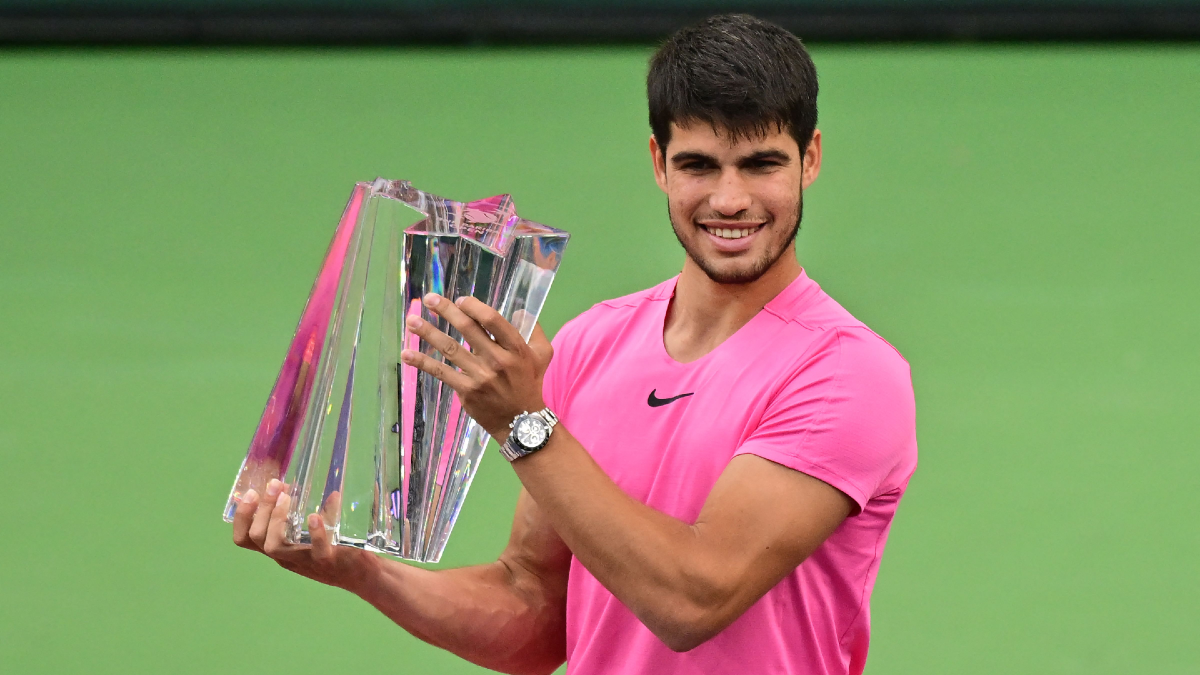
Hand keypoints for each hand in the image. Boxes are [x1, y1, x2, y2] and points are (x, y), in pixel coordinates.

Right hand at [232, 478, 376, 592]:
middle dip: (261, 509)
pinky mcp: (328, 562)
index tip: (251, 493)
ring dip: (277, 518)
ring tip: (287, 496)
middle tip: (274, 485)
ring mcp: (304, 561)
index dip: (242, 517)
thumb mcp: (320, 534)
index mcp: (280, 548)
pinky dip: (315, 533)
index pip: (245, 539)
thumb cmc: (338, 554)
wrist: (364, 577)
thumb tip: (330, 491)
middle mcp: (286, 557)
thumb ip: (320, 516)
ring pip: (274, 547)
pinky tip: (314, 516)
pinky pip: (317, 550)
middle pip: (257, 537)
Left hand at [400, 294, 552, 440]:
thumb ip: (534, 330)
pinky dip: (423, 362)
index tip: (460, 300)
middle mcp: (498, 360)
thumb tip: (517, 310)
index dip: (474, 307)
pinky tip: (407, 354)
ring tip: (412, 320)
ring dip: (428, 333)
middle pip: (468, 330)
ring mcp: (480, 376)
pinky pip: (442, 372)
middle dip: (446, 311)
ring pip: (450, 349)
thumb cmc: (530, 383)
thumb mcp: (542, 355)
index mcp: (516, 348)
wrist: (522, 422)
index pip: (493, 321)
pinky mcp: (467, 391)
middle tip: (429, 298)